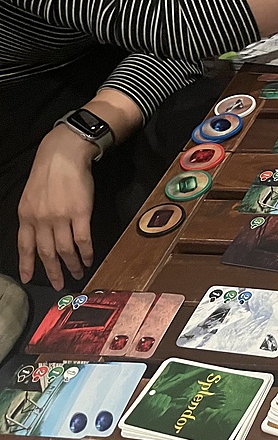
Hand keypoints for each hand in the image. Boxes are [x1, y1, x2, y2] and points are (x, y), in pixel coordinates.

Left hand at [18, 126, 95, 289]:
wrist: (63, 156)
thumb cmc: (49, 174)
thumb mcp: (32, 196)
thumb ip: (34, 217)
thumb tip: (41, 236)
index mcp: (26, 215)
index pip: (25, 246)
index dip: (27, 264)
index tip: (28, 278)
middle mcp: (41, 219)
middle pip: (46, 252)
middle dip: (53, 271)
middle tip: (60, 284)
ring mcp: (61, 218)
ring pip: (65, 250)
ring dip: (72, 265)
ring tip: (79, 273)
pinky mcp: (80, 214)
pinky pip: (82, 240)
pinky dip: (86, 253)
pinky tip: (90, 259)